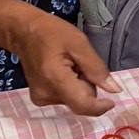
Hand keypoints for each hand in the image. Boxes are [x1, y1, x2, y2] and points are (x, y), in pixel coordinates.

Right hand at [6, 5, 121, 115]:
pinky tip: (61, 71)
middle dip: (88, 85)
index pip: (82, 105)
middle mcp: (46, 95)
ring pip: (74, 99)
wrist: (23, 32)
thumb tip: (115, 90)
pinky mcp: (40, 98)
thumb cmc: (51, 33)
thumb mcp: (79, 43)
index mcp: (55, 79)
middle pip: (81, 101)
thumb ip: (96, 68)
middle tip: (79, 63)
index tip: (112, 100)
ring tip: (68, 64)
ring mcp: (41, 98)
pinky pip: (65, 97)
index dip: (100, 107)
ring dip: (78, 85)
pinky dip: (69, 87)